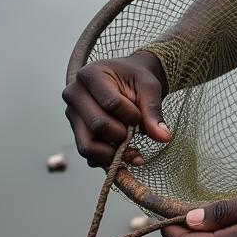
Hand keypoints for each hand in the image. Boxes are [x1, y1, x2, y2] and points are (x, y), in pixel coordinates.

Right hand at [62, 50, 170, 166]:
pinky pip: (88, 155)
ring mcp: (73, 115)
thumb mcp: (148, 87)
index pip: (111, 104)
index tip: (140, 116)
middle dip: (123, 135)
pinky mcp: (77, 132)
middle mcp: (74, 95)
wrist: (128, 81)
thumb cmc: (136, 79)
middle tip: (137, 132)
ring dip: (113, 154)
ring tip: (135, 154)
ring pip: (87, 146)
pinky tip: (126, 157)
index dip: (131, 115)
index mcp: (90, 75)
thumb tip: (163, 137)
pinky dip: (108, 161)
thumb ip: (154, 110)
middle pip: (97, 126)